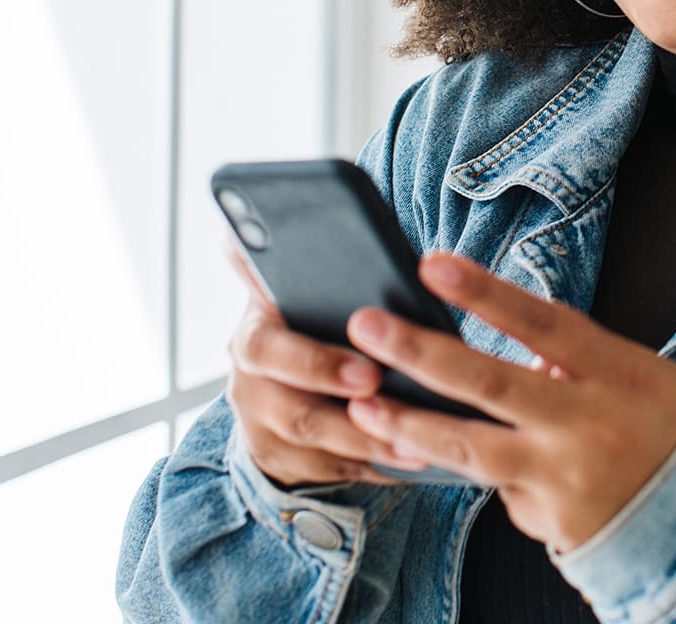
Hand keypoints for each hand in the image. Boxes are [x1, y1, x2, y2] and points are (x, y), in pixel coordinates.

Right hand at [225, 242, 428, 486]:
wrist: (274, 375)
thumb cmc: (308, 316)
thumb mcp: (297, 285)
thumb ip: (294, 258)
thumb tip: (295, 203)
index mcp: (255, 334)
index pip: (270, 349)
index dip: (318, 364)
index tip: (371, 369)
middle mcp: (250, 386)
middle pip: (297, 409)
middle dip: (359, 417)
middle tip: (405, 409)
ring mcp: (265, 430)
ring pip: (321, 448)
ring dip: (375, 445)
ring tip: (424, 444)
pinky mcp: (285, 464)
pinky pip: (336, 472)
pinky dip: (377, 467)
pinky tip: (417, 460)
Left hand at [346, 254, 675, 552]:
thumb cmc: (670, 425)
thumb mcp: (637, 373)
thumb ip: (575, 358)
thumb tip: (518, 352)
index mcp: (616, 372)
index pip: (541, 322)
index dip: (485, 292)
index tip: (431, 263)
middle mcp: (588, 424)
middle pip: (491, 384)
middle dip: (421, 352)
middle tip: (365, 323)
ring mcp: (567, 479)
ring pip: (471, 449)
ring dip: (409, 425)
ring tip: (362, 404)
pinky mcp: (553, 524)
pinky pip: (501, 491)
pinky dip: (486, 470)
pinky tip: (484, 462)